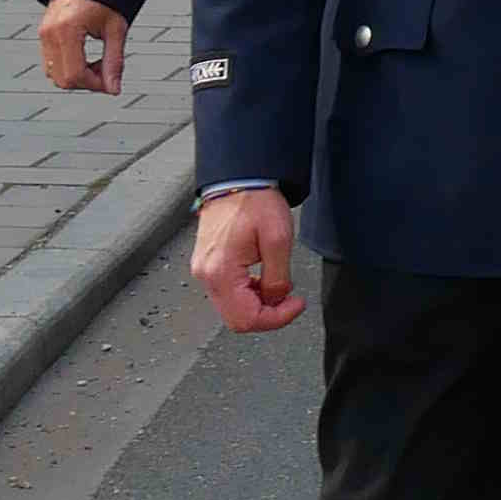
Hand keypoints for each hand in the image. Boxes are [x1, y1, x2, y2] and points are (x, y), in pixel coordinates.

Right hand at [38, 0, 127, 94]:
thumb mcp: (115, 29)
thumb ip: (115, 61)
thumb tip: (113, 89)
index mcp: (67, 30)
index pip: (75, 75)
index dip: (94, 84)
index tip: (110, 82)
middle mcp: (50, 33)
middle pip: (62, 79)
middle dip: (86, 82)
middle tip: (105, 71)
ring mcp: (43, 34)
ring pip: (54, 75)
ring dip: (77, 76)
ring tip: (97, 63)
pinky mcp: (43, 35)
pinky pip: (51, 64)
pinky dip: (68, 68)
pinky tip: (86, 58)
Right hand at [192, 188, 302, 331]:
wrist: (238, 180)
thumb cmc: (254, 201)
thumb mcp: (278, 239)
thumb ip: (278, 277)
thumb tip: (276, 299)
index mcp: (220, 271)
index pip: (245, 318)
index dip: (276, 318)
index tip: (295, 305)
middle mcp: (206, 274)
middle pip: (236, 319)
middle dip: (267, 314)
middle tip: (289, 299)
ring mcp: (205, 270)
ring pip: (232, 308)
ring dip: (258, 304)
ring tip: (276, 283)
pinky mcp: (209, 265)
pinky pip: (228, 293)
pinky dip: (249, 294)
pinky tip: (262, 279)